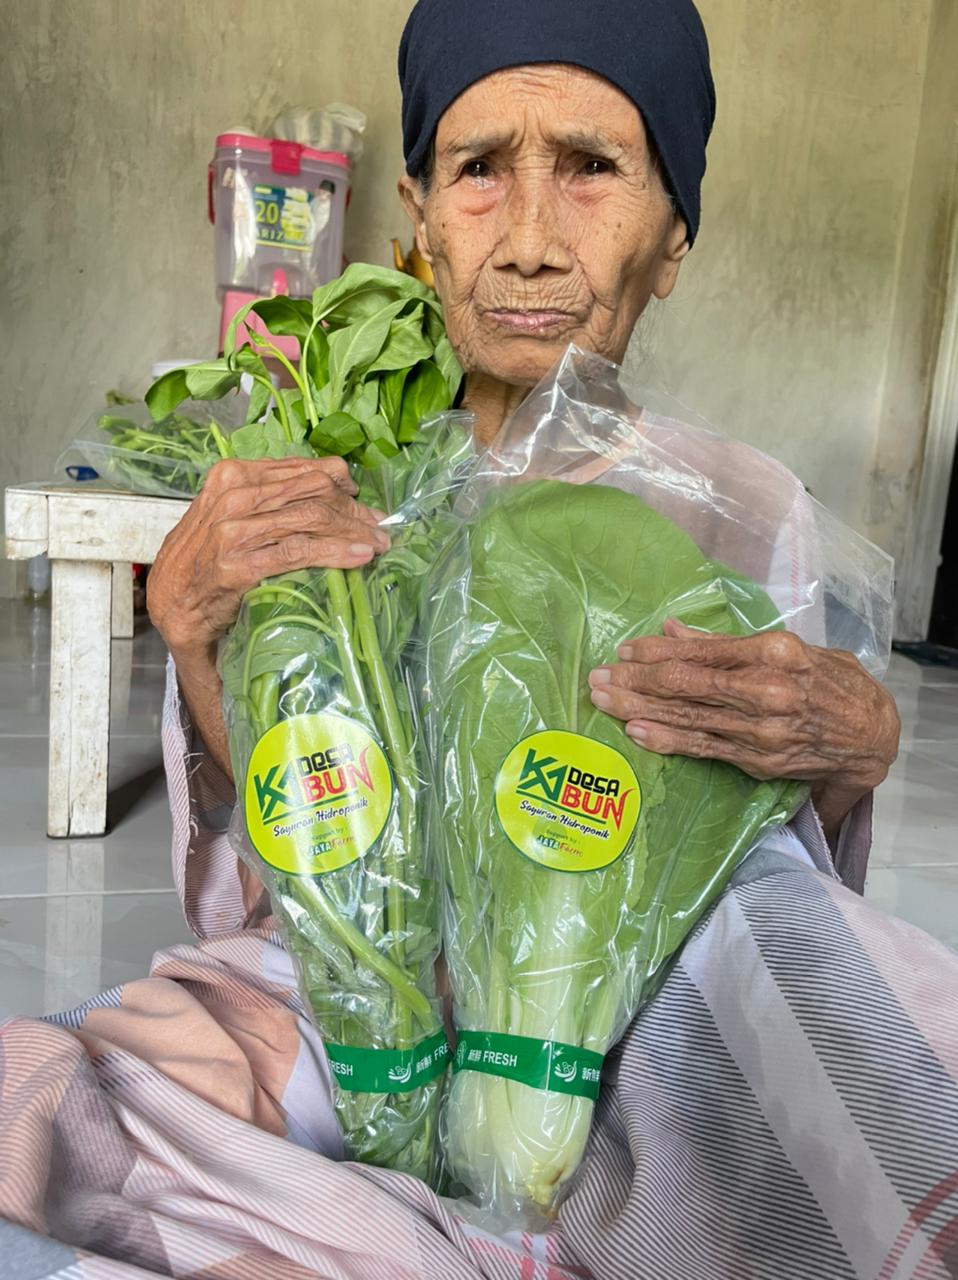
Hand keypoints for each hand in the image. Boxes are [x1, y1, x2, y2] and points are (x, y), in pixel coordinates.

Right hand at [148, 455, 388, 660]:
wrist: (172, 606)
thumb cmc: (207, 562)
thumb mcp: (233, 517)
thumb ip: (271, 500)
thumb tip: (331, 493)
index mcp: (234, 475)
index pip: (305, 470)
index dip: (343, 485)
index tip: (363, 503)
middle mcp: (233, 497)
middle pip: (314, 491)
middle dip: (354, 511)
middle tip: (380, 529)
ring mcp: (234, 531)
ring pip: (311, 518)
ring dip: (353, 531)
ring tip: (379, 544)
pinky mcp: (239, 564)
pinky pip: (299, 551)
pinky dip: (335, 552)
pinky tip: (358, 557)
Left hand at [588, 619, 900, 837]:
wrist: (872, 735)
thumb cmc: (826, 682)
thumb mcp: (785, 648)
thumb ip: (725, 643)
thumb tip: (671, 630)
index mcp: (771, 652)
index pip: (699, 651)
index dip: (654, 653)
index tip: (623, 651)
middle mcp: (764, 689)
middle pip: (684, 685)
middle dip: (634, 681)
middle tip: (597, 677)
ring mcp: (758, 729)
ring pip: (686, 717)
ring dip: (638, 709)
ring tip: (602, 700)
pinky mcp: (756, 759)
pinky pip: (702, 748)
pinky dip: (666, 739)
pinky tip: (637, 731)